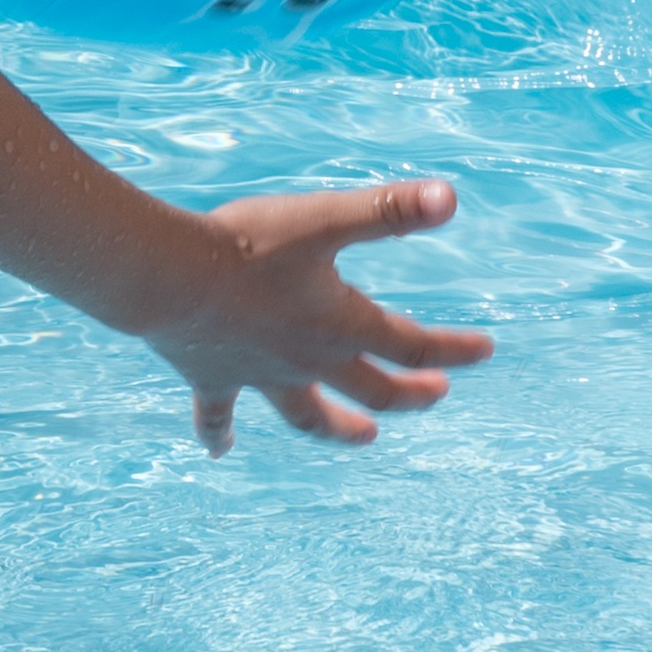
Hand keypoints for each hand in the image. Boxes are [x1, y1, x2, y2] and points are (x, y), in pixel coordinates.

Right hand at [139, 177, 486, 452]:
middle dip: (410, 396)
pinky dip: (219, 434)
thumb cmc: (245, 245)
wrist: (167, 277)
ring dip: (340, 430)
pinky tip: (219, 452)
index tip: (485, 350)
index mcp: (341, 323)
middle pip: (373, 392)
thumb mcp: (323, 218)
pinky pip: (218, 414)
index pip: (412, 346)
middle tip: (437, 395)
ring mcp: (260, 375)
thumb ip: (387, 211)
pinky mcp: (214, 377)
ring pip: (309, 416)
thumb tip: (450, 198)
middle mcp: (308, 359)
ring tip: (365, 439)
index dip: (454, 350)